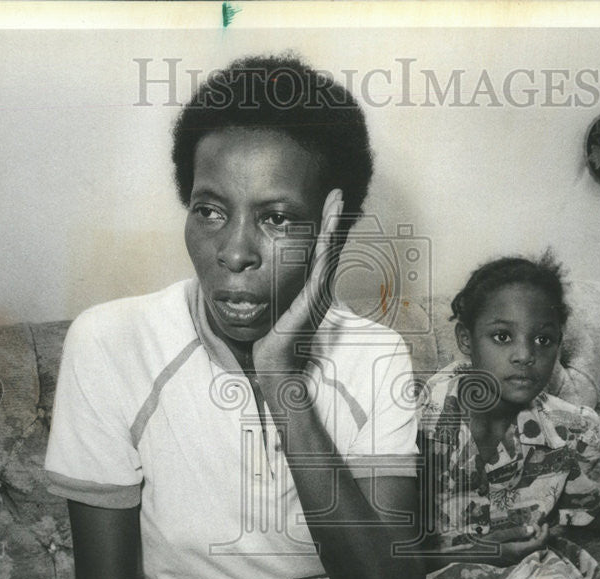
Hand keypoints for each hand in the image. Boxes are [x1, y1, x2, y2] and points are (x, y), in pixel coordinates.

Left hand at [252, 188, 343, 382]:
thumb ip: (275, 286)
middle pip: (328, 247)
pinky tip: (325, 239)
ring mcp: (315, 297)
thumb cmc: (271, 337)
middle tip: (336, 193)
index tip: (326, 200)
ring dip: (331, 230)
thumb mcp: (273, 303)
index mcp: (309, 286)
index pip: (319, 248)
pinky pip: (318, 277)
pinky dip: (322, 256)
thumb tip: (263, 269)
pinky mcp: (309, 307)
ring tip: (334, 206)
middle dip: (332, 219)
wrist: (272, 364)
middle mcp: (317, 289)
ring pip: (326, 256)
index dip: (324, 224)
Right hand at [487, 522, 550, 565]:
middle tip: (534, 524)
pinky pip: (525, 551)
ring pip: (532, 549)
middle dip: (539, 534)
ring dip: (533, 538)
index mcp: (518, 551)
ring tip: (528, 528)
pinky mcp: (512, 560)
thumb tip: (531, 529)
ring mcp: (516, 560)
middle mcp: (520, 558)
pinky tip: (521, 536)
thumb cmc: (485, 545)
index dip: (545, 533)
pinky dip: (527, 543)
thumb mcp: (499, 535)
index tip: (545, 523)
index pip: (539, 543)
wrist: (474, 557)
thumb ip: (517, 532)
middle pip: (537, 547)